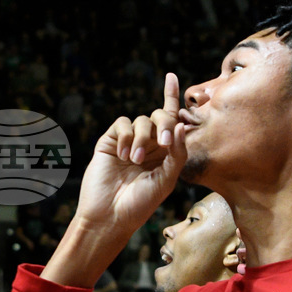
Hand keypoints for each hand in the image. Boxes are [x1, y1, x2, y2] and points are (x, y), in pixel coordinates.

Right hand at [74, 73, 187, 235]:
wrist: (111, 215)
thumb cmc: (142, 202)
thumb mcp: (167, 179)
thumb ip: (178, 152)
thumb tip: (181, 123)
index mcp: (166, 152)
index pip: (171, 119)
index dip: (171, 96)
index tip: (170, 76)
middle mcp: (149, 143)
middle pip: (160, 116)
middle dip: (165, 124)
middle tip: (164, 144)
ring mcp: (129, 141)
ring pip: (141, 120)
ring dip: (142, 138)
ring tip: (135, 160)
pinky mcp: (110, 141)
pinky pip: (122, 124)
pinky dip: (126, 136)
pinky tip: (124, 155)